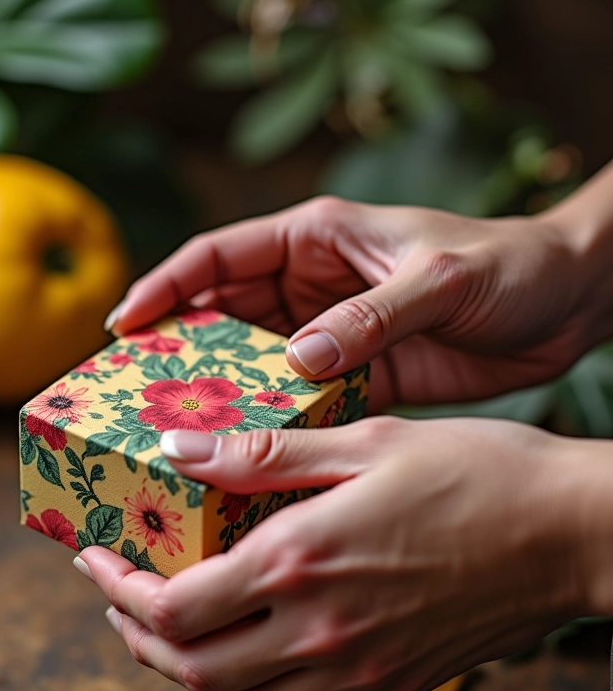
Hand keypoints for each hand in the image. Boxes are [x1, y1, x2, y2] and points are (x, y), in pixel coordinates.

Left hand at [79, 417, 592, 690]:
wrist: (571, 533)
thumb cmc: (476, 473)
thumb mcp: (363, 442)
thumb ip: (263, 457)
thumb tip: (181, 452)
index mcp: (301, 562)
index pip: (174, 606)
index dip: (117, 588)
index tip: (94, 560)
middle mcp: (321, 629)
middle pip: (192, 668)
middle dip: (137, 636)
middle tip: (120, 596)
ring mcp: (359, 667)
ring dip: (193, 666)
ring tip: (178, 620)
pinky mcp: (392, 682)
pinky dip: (260, 687)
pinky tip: (260, 644)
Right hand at [107, 198, 605, 410]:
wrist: (565, 303)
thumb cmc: (507, 264)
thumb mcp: (437, 278)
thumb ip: (369, 315)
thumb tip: (297, 358)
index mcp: (315, 238)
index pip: (218, 256)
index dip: (166, 286)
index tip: (125, 323)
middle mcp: (310, 286)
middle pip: (223, 315)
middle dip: (180, 348)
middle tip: (139, 392)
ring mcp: (330, 335)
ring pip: (254, 364)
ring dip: (222, 393)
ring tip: (184, 431)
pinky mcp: (357, 377)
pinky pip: (300, 400)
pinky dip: (275, 423)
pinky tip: (252, 451)